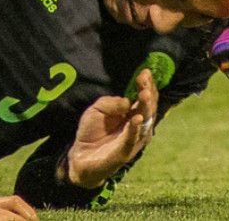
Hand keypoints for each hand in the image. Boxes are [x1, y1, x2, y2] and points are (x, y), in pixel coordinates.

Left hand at [65, 67, 157, 189]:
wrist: (80, 157)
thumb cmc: (91, 132)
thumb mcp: (96, 110)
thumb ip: (110, 103)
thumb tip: (127, 101)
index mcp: (132, 114)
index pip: (144, 98)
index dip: (146, 85)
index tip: (145, 71)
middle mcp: (137, 126)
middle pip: (147, 107)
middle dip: (147, 92)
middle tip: (145, 79)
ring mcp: (133, 139)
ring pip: (144, 122)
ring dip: (145, 107)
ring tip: (145, 93)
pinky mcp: (125, 152)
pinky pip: (132, 139)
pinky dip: (135, 128)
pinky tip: (137, 117)